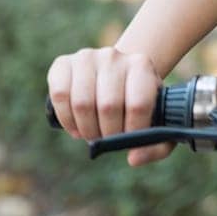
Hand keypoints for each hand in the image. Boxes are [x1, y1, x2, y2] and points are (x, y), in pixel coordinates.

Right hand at [46, 46, 175, 166]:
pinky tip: (76, 126)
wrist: (115, 76)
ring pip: (82, 103)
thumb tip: (133, 158)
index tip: (129, 140)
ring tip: (92, 134)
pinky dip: (67, 120)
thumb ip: (156, 146)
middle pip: (109, 106)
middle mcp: (114, 56)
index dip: (132, 131)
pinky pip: (59, 95)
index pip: (138, 104)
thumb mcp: (157, 120)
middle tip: (107, 139)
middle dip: (107, 133)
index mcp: (142, 65)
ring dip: (86, 129)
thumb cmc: (137, 102)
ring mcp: (86, 57)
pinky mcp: (62, 63)